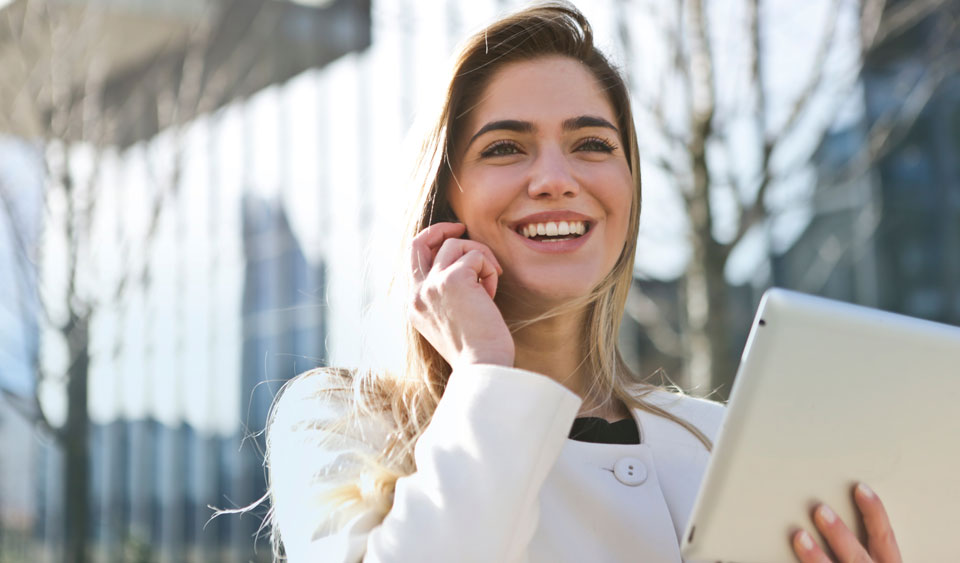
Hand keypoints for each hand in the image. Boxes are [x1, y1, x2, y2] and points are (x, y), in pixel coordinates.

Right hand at [408, 222, 514, 369]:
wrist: (482, 367)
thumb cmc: (477, 350)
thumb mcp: (451, 321)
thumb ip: (446, 296)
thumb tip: (463, 266)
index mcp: (414, 306)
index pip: (413, 260)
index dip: (432, 243)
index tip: (453, 239)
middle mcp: (417, 294)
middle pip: (419, 242)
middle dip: (441, 229)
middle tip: (462, 227)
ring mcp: (432, 285)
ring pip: (456, 245)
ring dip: (480, 258)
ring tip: (490, 285)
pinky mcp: (453, 279)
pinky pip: (476, 255)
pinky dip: (489, 269)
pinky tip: (492, 294)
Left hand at [792, 483, 901, 562]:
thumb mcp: (876, 559)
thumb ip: (864, 544)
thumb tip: (838, 513)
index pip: (884, 536)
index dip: (874, 511)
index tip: (860, 488)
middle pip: (857, 555)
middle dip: (839, 534)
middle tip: (820, 510)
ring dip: (816, 555)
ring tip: (800, 537)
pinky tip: (788, 558)